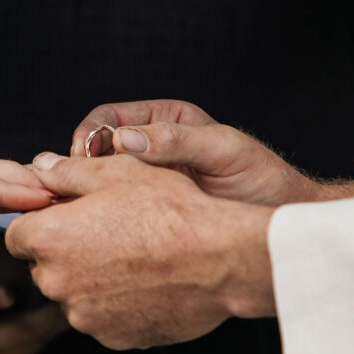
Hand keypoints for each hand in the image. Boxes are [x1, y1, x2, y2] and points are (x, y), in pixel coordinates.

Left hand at [6, 153, 275, 349]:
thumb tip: (40, 167)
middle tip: (110, 234)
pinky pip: (103, 319)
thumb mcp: (117, 172)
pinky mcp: (112, 338)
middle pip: (44, 267)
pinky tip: (147, 284)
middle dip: (66, 253)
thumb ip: (68, 172)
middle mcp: (57, 284)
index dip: (43, 222)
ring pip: (74, 295)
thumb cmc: (170, 209)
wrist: (221, 260)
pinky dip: (116, 305)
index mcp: (48, 239)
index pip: (17, 235)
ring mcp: (84, 317)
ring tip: (135, 258)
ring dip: (91, 281)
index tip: (71, 217)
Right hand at [72, 99, 350, 205]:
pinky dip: (101, 220)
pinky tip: (100, 234)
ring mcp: (146, 184)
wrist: (282, 219)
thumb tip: (125, 140)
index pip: (107, 119)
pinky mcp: (147, 215)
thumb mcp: (223, 150)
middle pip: (94, 153)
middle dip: (77, 169)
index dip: (88, 136)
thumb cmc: (261, 178)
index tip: (83, 159)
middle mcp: (149, 150)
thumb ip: (177, 140)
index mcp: (163, 120)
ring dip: (85, 197)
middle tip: (71, 190)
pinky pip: (114, 213)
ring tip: (80, 214)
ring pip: (99, 186)